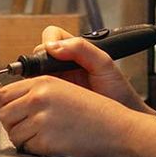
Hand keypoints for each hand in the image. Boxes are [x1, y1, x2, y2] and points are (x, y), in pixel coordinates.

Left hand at [0, 76, 155, 156]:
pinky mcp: (46, 140)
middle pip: (2, 113)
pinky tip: (52, 145)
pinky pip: (26, 148)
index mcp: (44, 83)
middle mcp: (40, 98)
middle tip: (27, 129)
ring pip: (12, 133)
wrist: (120, 132)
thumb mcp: (67, 91)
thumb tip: (7, 99)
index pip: (4, 93)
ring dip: (23, 139)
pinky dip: (36, 150)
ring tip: (43, 137)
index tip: (10, 113)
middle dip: (11, 123)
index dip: (4, 106)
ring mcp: (41, 119)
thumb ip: (38, 91)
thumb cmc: (98, 113)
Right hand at [38, 25, 155, 114]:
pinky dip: (39, 94)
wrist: (120, 120)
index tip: (51, 55)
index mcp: (75, 50)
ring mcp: (57, 80)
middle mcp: (64, 63)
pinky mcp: (52, 98)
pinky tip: (51, 99)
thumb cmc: (118, 92)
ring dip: (39, 80)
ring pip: (36, 74)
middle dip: (42, 64)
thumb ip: (82, 48)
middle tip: (52, 76)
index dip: (48, 43)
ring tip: (54, 89)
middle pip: (39, 54)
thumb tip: (53, 46)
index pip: (51, 36)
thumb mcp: (104, 64)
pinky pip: (38, 92)